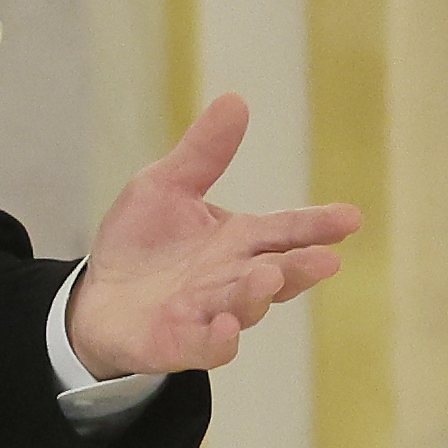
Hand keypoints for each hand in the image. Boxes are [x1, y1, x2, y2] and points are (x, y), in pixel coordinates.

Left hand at [67, 94, 357, 380]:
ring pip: (244, 308)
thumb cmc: (142, 243)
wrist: (96, 299)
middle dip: (301, 268)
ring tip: (269, 277)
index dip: (317, 226)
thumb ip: (203, 153)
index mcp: (238, 240)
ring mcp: (208, 314)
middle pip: (276, 273)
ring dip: (259, 296)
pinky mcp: (176, 344)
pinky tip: (225, 328)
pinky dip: (217, 342)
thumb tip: (236, 99)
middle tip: (326, 259)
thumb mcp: (167, 185)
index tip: (351, 218)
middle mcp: (232, 279)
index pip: (285, 230)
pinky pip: (204, 348)